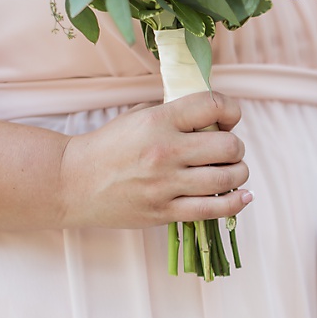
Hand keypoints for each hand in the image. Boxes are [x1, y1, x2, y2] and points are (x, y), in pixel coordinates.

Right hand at [57, 91, 252, 228]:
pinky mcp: (165, 211)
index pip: (213, 105)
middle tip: (228, 151)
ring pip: (228, 178)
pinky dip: (235, 202)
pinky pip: (214, 209)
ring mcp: (166, 184)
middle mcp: (165, 151)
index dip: (232, 111)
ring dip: (238, 174)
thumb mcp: (140, 117)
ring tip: (231, 172)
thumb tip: (217, 115)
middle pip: (229, 146)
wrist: (74, 181)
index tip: (230, 118)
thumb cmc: (111, 146)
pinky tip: (242, 196)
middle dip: (236, 147)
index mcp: (159, 120)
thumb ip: (177, 114)